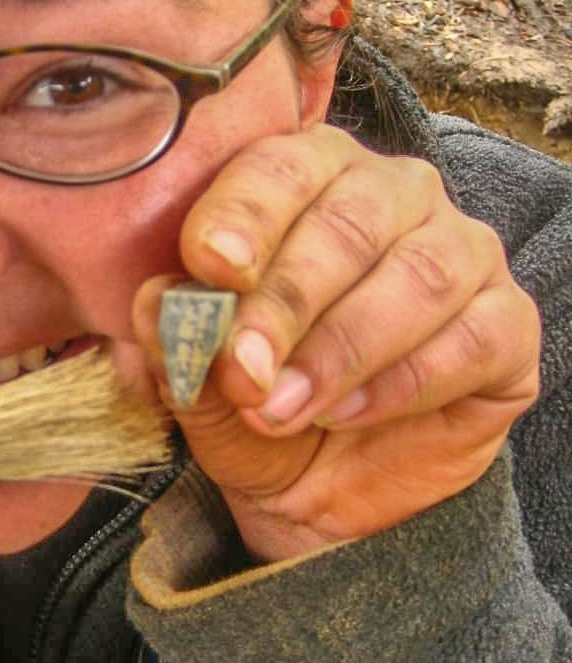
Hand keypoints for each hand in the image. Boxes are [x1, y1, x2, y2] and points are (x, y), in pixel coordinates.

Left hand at [134, 125, 539, 561]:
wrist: (317, 496)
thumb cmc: (254, 405)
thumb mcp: (198, 386)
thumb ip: (176, 341)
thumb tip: (154, 300)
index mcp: (309, 177)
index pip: (280, 166)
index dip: (244, 213)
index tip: (211, 267)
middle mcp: (394, 196)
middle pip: (349, 221)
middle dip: (288, 301)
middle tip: (243, 372)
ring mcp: (463, 253)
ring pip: (418, 274)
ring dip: (342, 348)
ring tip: (283, 408)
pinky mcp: (508, 324)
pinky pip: (471, 337)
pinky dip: (403, 382)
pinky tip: (348, 415)